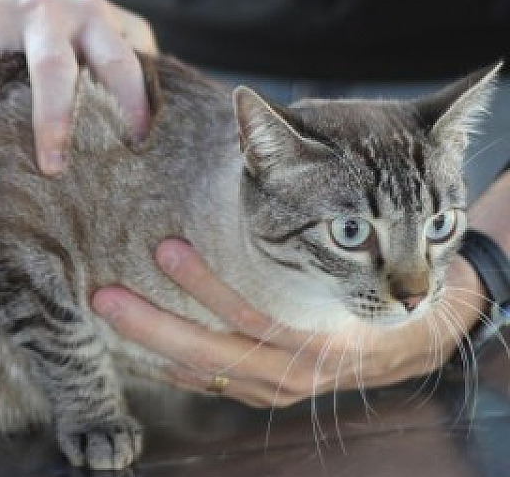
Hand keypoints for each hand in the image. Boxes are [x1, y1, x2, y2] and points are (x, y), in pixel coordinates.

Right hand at [0, 0, 154, 195]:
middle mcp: (40, 12)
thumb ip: (128, 51)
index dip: (131, 102)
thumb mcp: (93, 10)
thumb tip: (161, 116)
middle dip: (52, 121)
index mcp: (87, 13)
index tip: (135, 146)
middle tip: (52, 171)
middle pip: (49, 69)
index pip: (119, 59)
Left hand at [92, 239, 488, 407]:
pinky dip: (176, 369)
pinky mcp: (265, 394)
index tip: (164, 247)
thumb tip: (254, 128)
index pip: (251, 315)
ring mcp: (278, 389)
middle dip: (153, 326)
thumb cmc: (382, 280)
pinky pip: (213, 386)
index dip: (205, 284)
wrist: (418, 337)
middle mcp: (295, 372)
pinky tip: (139, 351)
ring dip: (153, 342)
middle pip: (212, 353)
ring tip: (110, 308)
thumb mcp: (359, 253)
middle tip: (104, 296)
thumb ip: (314, 216)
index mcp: (320, 339)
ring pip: (205, 373)